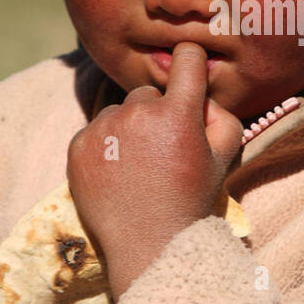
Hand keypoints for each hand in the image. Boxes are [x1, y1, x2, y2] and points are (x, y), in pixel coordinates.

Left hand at [66, 42, 244, 294]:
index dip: (190, 60)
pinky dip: (106, 145)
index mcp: (178, 113)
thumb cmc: (191, 200)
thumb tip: (200, 93)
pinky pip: (96, 130)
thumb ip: (221, 114)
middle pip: (149, 91)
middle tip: (164, 148)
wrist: (149, 245)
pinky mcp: (79, 145)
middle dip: (159, 110)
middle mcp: (139, 113)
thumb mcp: (224, 158)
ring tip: (139, 165)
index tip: (188, 65)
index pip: (186, 58)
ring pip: (120, 110)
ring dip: (130, 128)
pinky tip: (119, 172)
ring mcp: (104, 128)